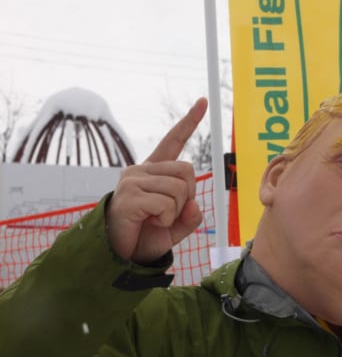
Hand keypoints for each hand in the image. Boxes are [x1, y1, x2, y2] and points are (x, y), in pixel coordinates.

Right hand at [107, 98, 208, 262]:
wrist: (122, 254)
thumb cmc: (147, 236)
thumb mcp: (176, 225)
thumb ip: (190, 215)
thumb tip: (194, 205)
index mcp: (153, 171)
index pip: (173, 141)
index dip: (189, 122)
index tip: (204, 102)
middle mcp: (141, 170)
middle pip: (188, 170)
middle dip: (188, 195)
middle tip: (168, 213)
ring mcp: (133, 180)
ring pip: (180, 189)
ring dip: (176, 211)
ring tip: (156, 219)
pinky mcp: (129, 195)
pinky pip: (167, 205)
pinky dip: (166, 219)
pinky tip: (149, 222)